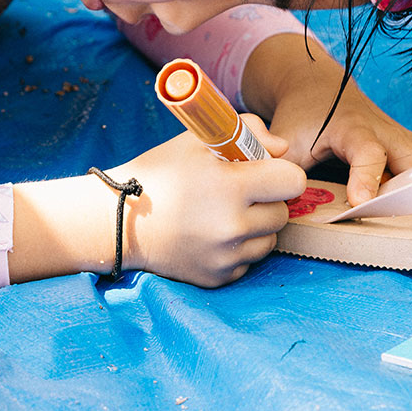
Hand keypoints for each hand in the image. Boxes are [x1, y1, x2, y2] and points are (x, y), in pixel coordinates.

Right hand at [111, 115, 305, 286]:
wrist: (118, 221)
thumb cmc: (159, 173)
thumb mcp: (198, 139)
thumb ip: (248, 133)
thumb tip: (281, 150)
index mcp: (230, 187)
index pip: (293, 181)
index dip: (281, 172)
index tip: (264, 171)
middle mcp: (232, 226)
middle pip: (283, 213)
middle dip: (267, 200)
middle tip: (240, 193)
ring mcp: (226, 257)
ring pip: (269, 240)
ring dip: (256, 227)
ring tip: (223, 214)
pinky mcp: (218, 277)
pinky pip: (248, 261)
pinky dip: (237, 249)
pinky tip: (211, 235)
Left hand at [241, 34, 411, 206]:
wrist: (316, 88)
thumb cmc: (299, 119)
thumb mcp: (283, 142)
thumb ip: (282, 171)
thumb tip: (281, 203)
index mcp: (351, 127)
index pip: (367, 152)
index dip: (366, 178)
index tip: (361, 203)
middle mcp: (384, 130)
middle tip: (406, 216)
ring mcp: (401, 136)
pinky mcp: (410, 144)